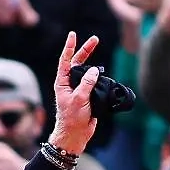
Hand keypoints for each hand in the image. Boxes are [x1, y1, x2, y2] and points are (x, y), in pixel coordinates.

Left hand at [48, 32, 99, 154]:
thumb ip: (86, 84)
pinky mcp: (89, 95)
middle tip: (96, 39)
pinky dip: (102, 79)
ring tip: (101, 72)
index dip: (69, 47)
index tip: (73, 34)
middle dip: (86, 50)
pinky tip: (107, 79)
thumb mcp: (79, 99)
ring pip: (89, 73)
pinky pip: (96, 84)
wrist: (75, 135)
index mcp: (62, 82)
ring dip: (96, 68)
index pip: (65, 61)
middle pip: (78, 62)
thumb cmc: (72, 118)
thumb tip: (93, 70)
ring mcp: (80, 89)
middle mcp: (70, 83)